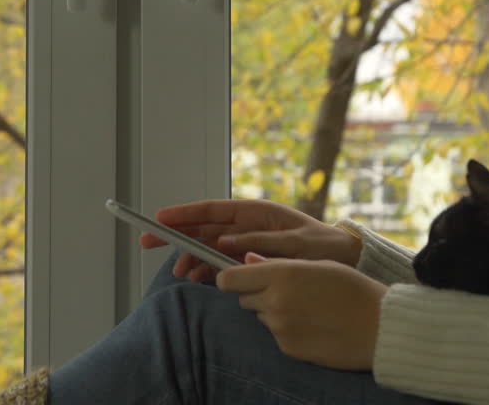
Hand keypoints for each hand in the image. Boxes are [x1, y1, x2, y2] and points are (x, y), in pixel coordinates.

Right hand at [139, 198, 361, 281]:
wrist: (342, 260)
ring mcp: (244, 242)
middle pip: (201, 227)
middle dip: (174, 234)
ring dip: (189, 258)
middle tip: (146, 241)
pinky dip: (205, 269)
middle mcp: (245, 225)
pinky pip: (219, 262)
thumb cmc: (323, 246)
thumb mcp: (296, 243)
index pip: (210, 211)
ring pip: (206, 246)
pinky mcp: (248, 258)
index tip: (159, 218)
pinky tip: (194, 279)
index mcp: (254, 213)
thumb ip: (260, 242)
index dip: (183, 214)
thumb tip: (224, 242)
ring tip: (177, 273)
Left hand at [217, 252, 386, 370]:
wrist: (381, 326)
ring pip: (260, 316)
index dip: (229, 278)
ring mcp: (280, 327)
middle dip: (256, 294)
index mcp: (281, 274)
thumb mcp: (316, 264)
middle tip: (285, 291)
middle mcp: (275, 301)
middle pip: (243, 298)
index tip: (235, 278)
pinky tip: (312, 324)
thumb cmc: (352, 288)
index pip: (229, 279)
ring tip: (305, 308)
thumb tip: (247, 260)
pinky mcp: (288, 347)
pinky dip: (287, 330)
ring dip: (272, 311)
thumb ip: (276, 263)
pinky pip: (275, 335)